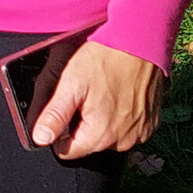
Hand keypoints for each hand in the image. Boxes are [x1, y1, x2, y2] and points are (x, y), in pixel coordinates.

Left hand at [31, 40, 162, 159]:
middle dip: (82, 125)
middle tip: (87, 95)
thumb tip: (41, 139)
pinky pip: (129, 130)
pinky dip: (122, 117)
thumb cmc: (107, 58)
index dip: (60, 131)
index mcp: (100, 135)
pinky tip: (121, 96)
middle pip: (89, 144)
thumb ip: (55, 114)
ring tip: (104, 93)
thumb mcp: (72, 82)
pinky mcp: (152, 124)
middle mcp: (123, 141)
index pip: (67, 151)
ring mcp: (141, 134)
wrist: (143, 41)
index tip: (67, 108)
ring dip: (103, 121)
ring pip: (109, 138)